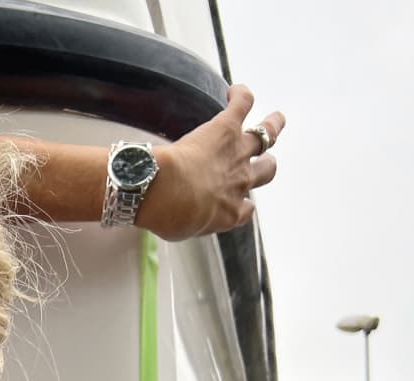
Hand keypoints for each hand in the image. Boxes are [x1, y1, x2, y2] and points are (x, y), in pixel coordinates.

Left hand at [138, 85, 284, 240]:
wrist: (166, 191)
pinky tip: (235, 90)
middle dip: (267, 165)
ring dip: (272, 126)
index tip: (236, 202)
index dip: (242, 204)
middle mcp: (240, 182)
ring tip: (276, 118)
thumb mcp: (178, 229)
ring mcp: (237, 153)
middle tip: (267, 159)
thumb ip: (185, 222)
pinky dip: (242, 96)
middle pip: (266, 171)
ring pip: (265, 136)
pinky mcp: (226, 128)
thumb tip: (174, 217)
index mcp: (229, 212)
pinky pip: (243, 105)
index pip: (246, 209)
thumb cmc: (167, 214)